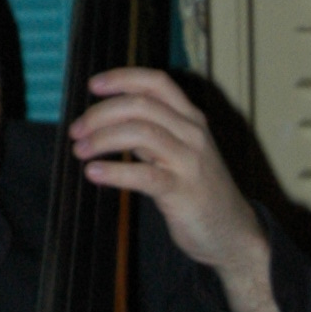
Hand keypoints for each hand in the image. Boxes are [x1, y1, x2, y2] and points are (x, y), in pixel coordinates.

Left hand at [69, 69, 294, 311]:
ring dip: (103, 138)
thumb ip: (152, 134)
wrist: (233, 233)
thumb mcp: (180, 152)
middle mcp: (193, 134)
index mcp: (192, 119)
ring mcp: (190, 162)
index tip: (94, 85)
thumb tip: (109, 121)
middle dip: (101, 113)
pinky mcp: (183, 192)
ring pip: (141, 133)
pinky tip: (94, 173)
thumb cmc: (200, 191)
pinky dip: (115, 171)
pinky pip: (144, 175)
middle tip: (77, 131)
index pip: (157, 83)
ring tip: (80, 151)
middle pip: (141, 105)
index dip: (123, 78)